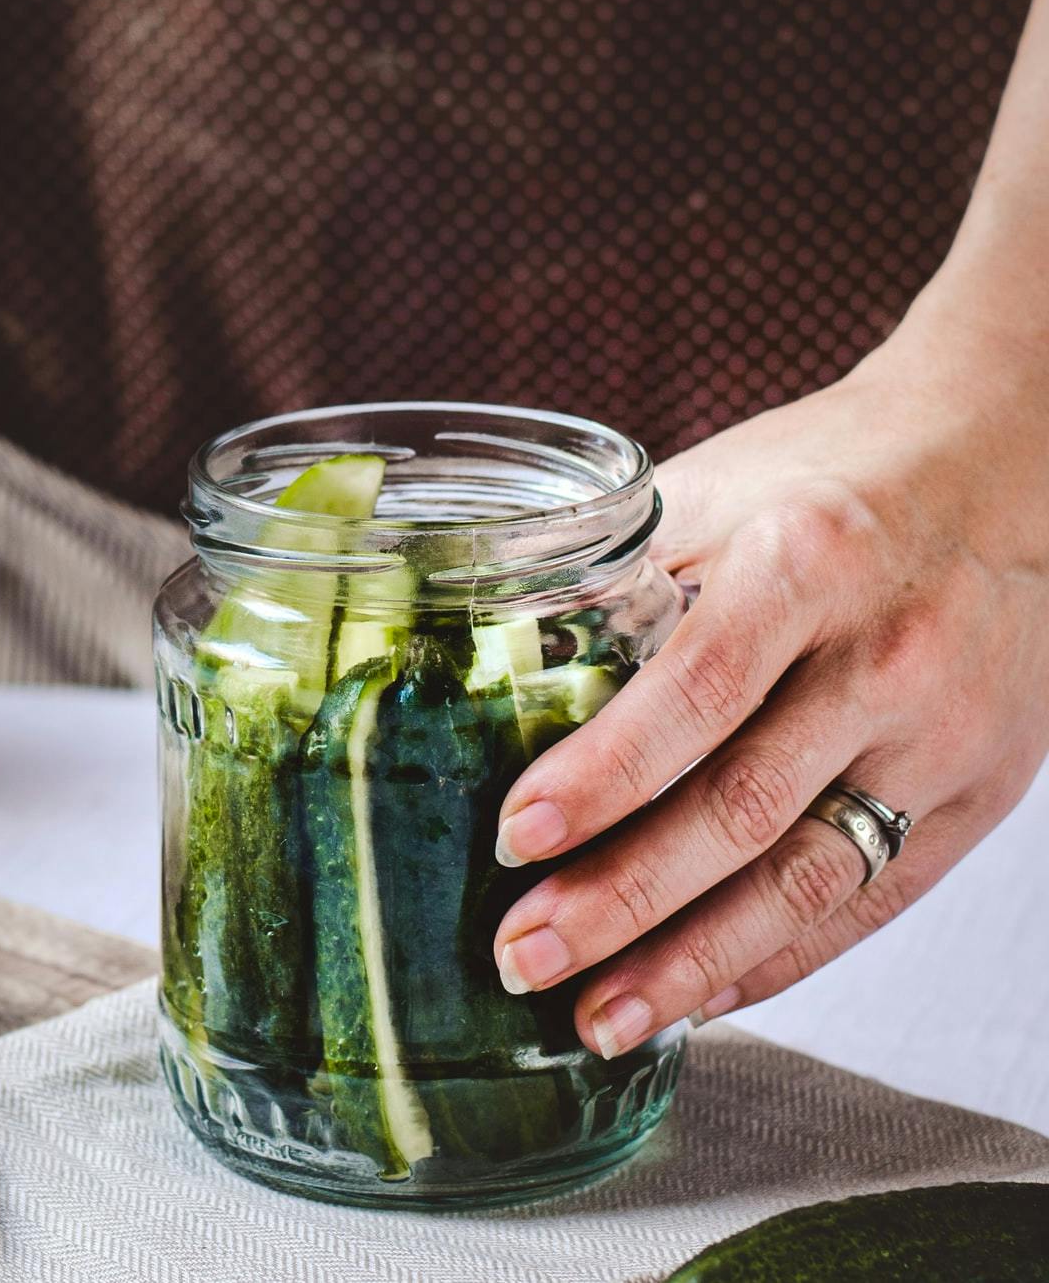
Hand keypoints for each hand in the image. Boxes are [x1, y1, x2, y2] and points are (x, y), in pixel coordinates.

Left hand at [489, 319, 1048, 1058]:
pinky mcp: (978, 794)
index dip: (601, 776)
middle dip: (623, 899)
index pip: (693, 691)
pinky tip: (699, 996)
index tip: (515, 839)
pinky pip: (869, 901)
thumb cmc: (824, 480)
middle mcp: (886, 656)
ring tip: (598, 1017)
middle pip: (743, 809)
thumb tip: (489, 672)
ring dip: (693, 963)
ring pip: (808, 879)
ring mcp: (944, 736)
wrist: (998, 468)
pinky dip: (779, 959)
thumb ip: (613, 580)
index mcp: (805, 562)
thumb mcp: (711, 492)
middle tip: (522, 956)